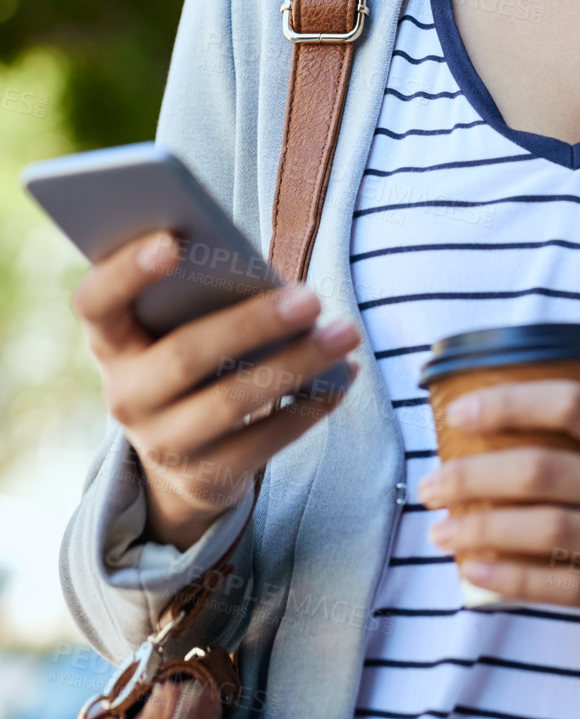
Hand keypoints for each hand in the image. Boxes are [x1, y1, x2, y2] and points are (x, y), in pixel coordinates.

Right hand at [72, 229, 363, 550]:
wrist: (186, 449)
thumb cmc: (195, 353)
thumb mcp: (184, 325)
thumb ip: (203, 296)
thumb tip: (270, 280)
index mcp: (111, 341)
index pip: (95, 303)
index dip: (125, 272)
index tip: (171, 240)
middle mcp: (124, 396)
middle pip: (184, 356)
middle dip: (252, 324)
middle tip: (311, 298)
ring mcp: (160, 444)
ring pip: (229, 403)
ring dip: (296, 365)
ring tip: (345, 332)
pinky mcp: (203, 478)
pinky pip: (261, 444)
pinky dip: (308, 407)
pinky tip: (342, 378)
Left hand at [416, 377, 579, 698]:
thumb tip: (518, 433)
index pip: (572, 404)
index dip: (508, 402)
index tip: (460, 410)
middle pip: (544, 469)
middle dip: (473, 475)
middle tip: (430, 484)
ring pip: (548, 529)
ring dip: (482, 527)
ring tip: (440, 530)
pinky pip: (567, 587)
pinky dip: (514, 578)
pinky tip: (477, 572)